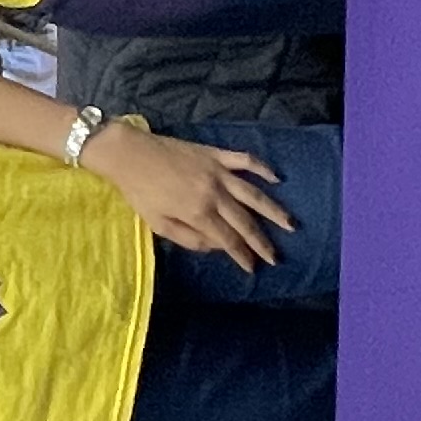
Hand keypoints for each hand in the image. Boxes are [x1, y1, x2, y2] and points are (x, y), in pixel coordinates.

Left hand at [86, 124, 295, 267]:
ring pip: (253, 194)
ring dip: (273, 210)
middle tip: (277, 256)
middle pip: (245, 221)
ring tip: (290, 223)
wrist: (129, 153)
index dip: (243, 255)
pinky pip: (245, 160)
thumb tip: (216, 247)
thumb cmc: (140, 192)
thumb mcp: (158, 224)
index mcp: (197, 213)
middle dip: (262, 241)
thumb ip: (189, 238)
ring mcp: (217, 171)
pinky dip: (263, 168)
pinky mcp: (215, 153)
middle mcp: (213, 193)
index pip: (228, 240)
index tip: (254, 267)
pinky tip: (277, 178)